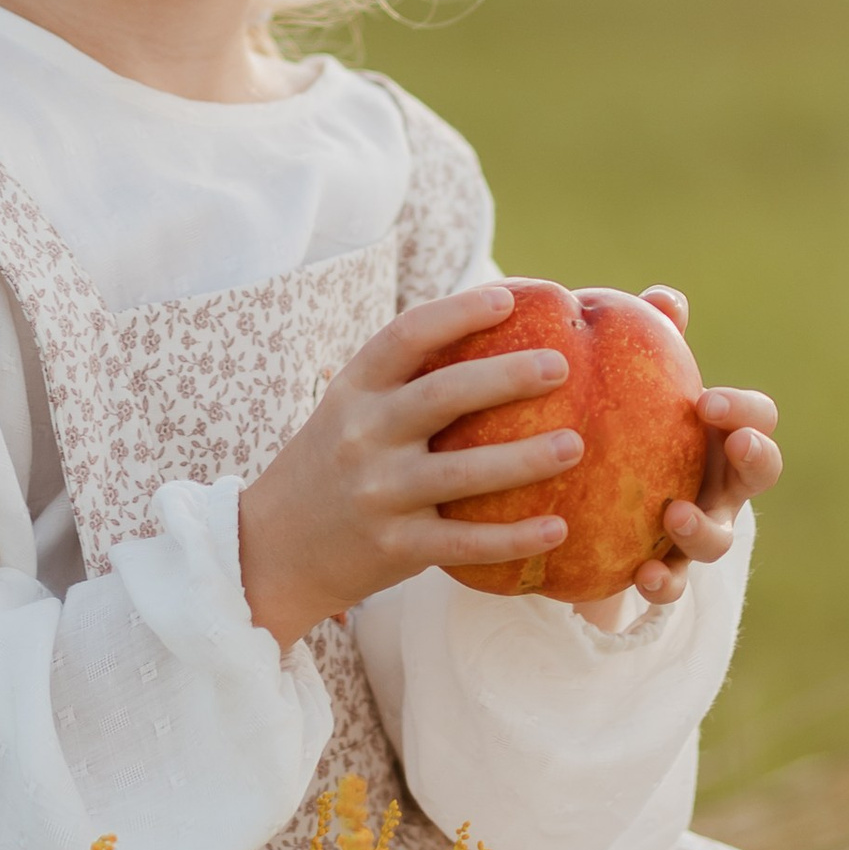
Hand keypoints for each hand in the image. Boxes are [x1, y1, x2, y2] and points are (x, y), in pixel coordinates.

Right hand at [237, 282, 579, 651]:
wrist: (272, 550)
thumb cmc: (332, 465)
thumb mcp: (349, 410)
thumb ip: (405, 380)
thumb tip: (494, 335)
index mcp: (354, 391)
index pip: (406, 335)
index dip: (458, 312)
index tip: (508, 299)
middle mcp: (363, 435)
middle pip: (443, 394)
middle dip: (507, 376)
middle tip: (561, 365)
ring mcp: (378, 493)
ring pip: (464, 472)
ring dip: (525, 459)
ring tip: (576, 445)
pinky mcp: (394, 547)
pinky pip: (465, 543)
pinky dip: (514, 538)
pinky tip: (559, 527)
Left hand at [575, 283, 781, 629]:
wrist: (586, 499)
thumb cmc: (626, 422)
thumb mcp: (635, 379)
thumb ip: (652, 338)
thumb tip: (664, 298)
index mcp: (722, 435)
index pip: (757, 419)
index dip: (744, 411)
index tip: (709, 402)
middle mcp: (721, 485)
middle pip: (760, 474)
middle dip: (756, 459)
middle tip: (737, 445)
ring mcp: (697, 532)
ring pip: (718, 539)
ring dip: (702, 528)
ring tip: (673, 514)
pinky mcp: (663, 571)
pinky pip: (672, 585)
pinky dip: (663, 582)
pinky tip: (641, 575)